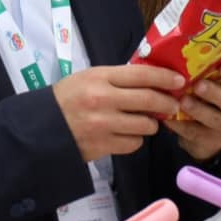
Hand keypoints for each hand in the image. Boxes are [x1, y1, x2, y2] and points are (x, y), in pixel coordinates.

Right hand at [53, 64, 184, 160]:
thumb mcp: (88, 78)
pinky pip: (134, 143)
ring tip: (144, 122)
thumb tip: (152, 79)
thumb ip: (117, 78)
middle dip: (167, 103)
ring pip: (145, 125)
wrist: (41, 128)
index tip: (180, 80)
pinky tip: (127, 135)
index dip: (165, 77)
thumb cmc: (67, 99)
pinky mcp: (102, 146)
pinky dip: (135, 140)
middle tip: (173, 104)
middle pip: (149, 100)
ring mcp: (103, 124)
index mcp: (99, 77)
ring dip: (150, 124)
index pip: (142, 74)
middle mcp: (103, 99)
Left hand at [168, 63, 220, 160]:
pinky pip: (195, 133)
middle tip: (198, 85)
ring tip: (182, 101)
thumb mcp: (217, 83)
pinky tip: (168, 117)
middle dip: (214, 93)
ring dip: (197, 109)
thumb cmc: (212, 97)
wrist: (209, 132)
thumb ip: (209, 71)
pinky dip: (180, 125)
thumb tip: (185, 49)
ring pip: (214, 119)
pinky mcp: (212, 143)